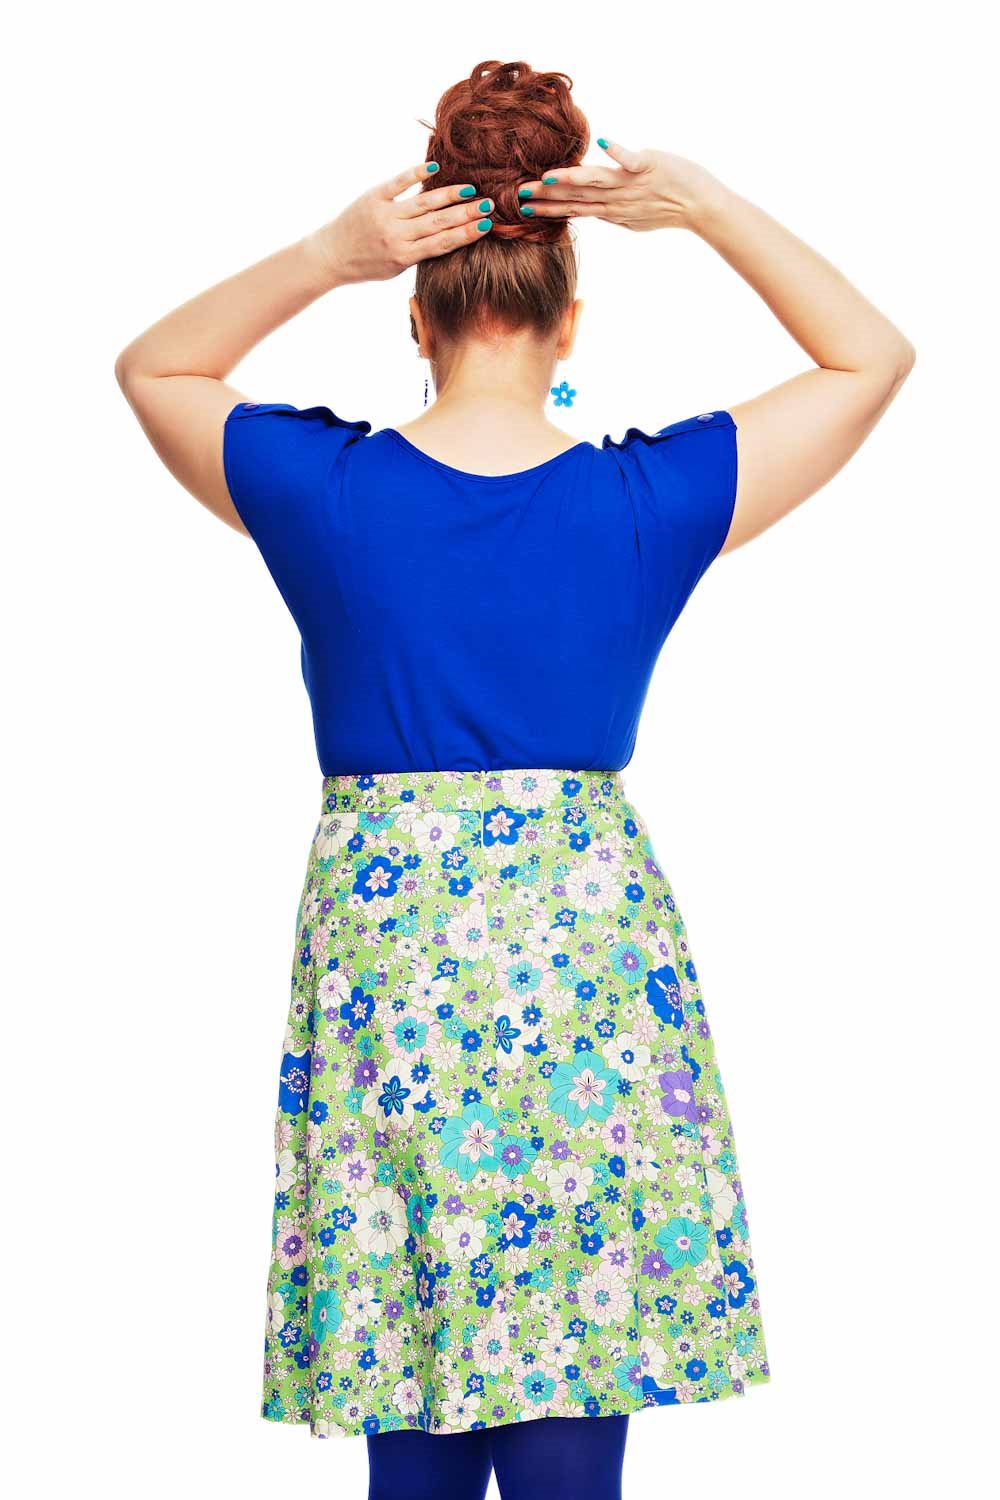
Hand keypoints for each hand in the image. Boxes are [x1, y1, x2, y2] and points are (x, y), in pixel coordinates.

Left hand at [305, 161, 493, 286]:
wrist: (331, 255)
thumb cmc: (367, 265)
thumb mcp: (396, 268)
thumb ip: (419, 252)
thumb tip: (448, 234)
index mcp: (404, 257)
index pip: (442, 243)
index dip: (467, 233)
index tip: (487, 225)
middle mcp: (396, 236)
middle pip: (438, 222)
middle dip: (466, 213)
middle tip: (489, 204)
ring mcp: (385, 215)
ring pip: (424, 203)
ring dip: (449, 195)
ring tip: (471, 189)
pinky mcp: (373, 197)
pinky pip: (398, 183)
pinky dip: (415, 174)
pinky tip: (434, 168)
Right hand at [516, 141, 726, 233]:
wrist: (701, 207)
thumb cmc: (669, 209)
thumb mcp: (635, 219)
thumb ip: (612, 212)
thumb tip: (593, 211)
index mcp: (612, 210)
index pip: (574, 209)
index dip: (548, 208)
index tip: (524, 208)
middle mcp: (617, 199)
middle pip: (577, 196)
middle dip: (547, 195)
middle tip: (521, 193)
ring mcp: (632, 183)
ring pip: (595, 181)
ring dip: (571, 178)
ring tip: (548, 176)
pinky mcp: (649, 167)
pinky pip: (630, 158)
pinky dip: (617, 151)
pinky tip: (601, 141)